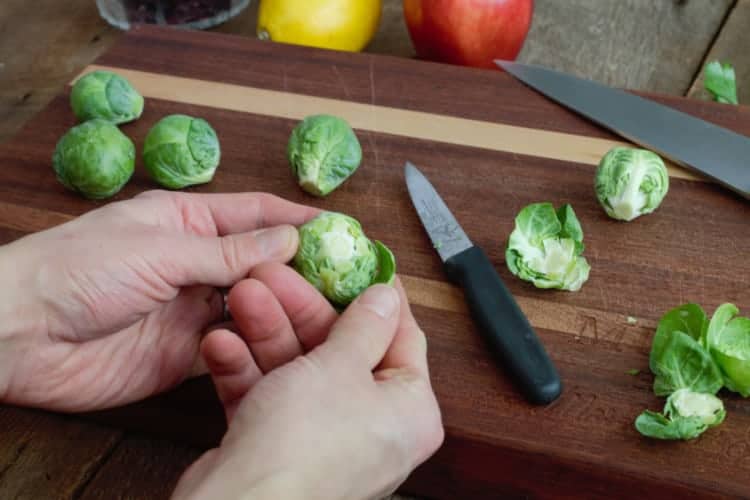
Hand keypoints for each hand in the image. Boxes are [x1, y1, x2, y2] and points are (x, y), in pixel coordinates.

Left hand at [0, 190, 317, 411]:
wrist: (21, 336)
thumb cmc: (79, 271)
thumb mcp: (160, 249)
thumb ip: (227, 251)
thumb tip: (289, 237)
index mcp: (188, 221)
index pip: (256, 213)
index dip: (298, 219)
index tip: (340, 228)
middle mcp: (197, 264)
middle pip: (263, 263)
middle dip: (300, 269)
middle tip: (344, 281)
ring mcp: (194, 310)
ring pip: (254, 307)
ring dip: (284, 310)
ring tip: (323, 314)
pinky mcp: (187, 355)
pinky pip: (235, 349)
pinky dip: (259, 347)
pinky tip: (284, 346)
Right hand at [171, 266, 443, 499]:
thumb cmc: (304, 446)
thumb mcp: (340, 367)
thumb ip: (363, 326)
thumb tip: (386, 296)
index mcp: (407, 410)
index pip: (400, 336)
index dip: (375, 295)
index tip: (355, 261)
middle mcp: (370, 425)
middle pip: (339, 347)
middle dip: (300, 308)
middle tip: (274, 273)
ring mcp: (322, 436)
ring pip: (298, 367)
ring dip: (266, 330)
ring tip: (243, 294)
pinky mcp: (278, 445)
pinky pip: (268, 395)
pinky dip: (245, 369)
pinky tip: (221, 343)